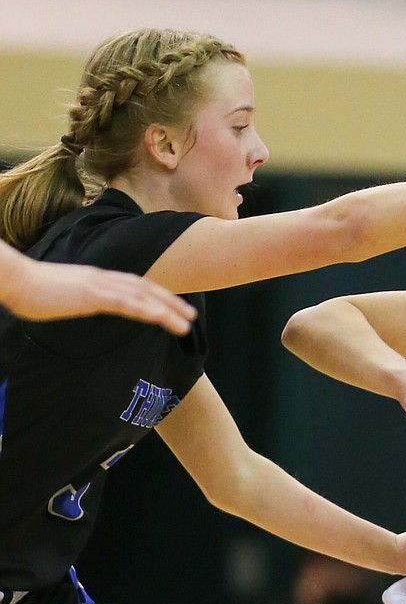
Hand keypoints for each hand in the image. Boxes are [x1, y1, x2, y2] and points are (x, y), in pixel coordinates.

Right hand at [5, 259, 195, 333]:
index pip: (134, 286)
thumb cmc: (31, 291)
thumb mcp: (61, 296)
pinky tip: (162, 318)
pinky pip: (124, 303)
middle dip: (171, 303)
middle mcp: (101, 279)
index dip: (157, 296)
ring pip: (141, 296)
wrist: (14, 280)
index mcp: (95, 279)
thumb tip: (83, 306)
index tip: (174, 307)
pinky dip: (146, 310)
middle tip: (191, 317)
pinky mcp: (90, 296)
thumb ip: (77, 300)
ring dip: (167, 310)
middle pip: (145, 289)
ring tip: (186, 324)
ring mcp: (97, 286)